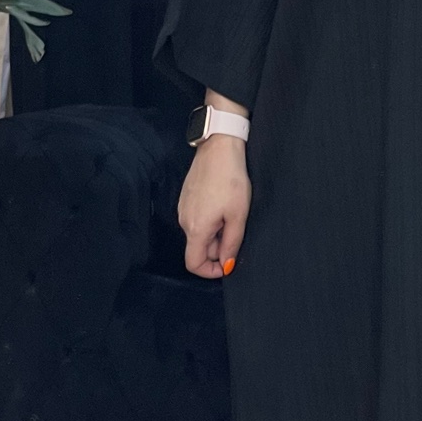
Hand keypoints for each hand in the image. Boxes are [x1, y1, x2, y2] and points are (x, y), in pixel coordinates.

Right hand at [179, 137, 250, 278]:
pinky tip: (223, 205)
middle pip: (198, 248)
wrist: (218, 148)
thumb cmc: (230, 180)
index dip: (210, 271)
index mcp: (196, 229)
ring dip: (215, 233)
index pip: (194, 264)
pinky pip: (197, 220)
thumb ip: (232, 244)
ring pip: (199, 234)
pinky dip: (210, 221)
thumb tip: (226, 265)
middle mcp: (184, 221)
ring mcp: (183, 209)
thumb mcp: (238, 216)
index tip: (227, 265)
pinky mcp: (186, 198)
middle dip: (218, 249)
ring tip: (231, 214)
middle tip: (236, 231)